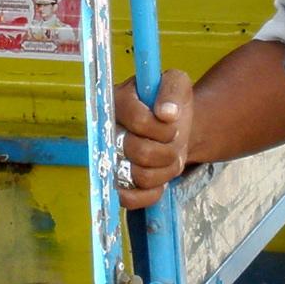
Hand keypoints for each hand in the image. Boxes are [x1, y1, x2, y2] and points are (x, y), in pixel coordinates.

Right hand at [115, 69, 194, 209]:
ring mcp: (110, 159)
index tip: (172, 122)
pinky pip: (129, 199)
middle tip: (173, 141)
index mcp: (117, 101)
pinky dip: (150, 194)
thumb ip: (172, 91)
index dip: (162, 128)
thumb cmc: (171, 103)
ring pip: (139, 176)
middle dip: (167, 150)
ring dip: (165, 170)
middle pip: (139, 152)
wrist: (173, 128)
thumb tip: (167, 113)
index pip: (138, 121)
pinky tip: (160, 181)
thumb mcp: (177, 84)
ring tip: (169, 157)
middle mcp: (107, 130)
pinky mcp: (116, 183)